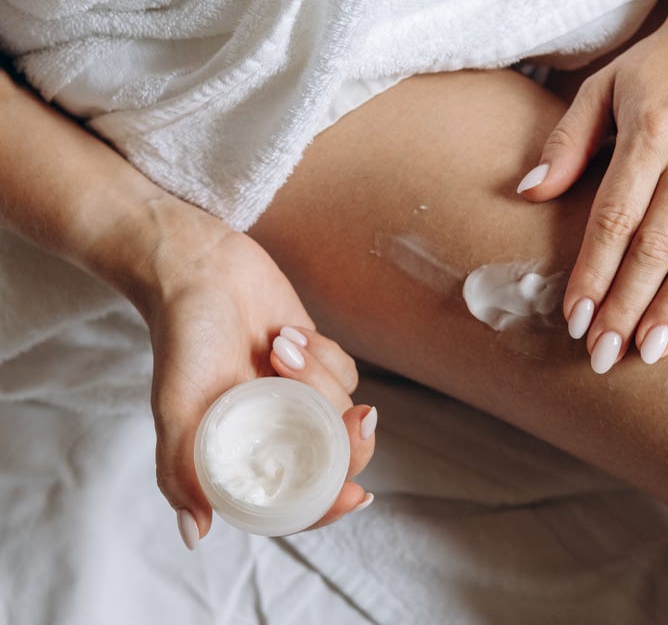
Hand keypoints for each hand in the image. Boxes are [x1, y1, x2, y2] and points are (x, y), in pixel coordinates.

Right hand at [136, 223, 375, 547]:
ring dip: (319, 378)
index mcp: (246, 453)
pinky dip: (324, 354)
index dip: (330, 505)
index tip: (355, 494)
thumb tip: (195, 535)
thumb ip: (181, 470)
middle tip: (355, 417)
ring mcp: (299, 396)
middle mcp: (276, 431)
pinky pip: (346, 372)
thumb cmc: (183, 338)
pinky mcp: (317, 362)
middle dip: (351, 441)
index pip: (298, 499)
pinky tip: (287, 333)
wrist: (199, 268)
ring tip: (277, 345)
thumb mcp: (175, 407)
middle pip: (337, 459)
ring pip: (343, 408)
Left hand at [518, 18, 667, 372]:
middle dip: (627, 306)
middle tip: (604, 357)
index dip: (593, 273)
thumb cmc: (660, 65)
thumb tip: (528, 193)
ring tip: (652, 352)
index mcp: (651, 133)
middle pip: (656, 247)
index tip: (574, 319)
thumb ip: (567, 141)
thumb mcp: (603, 86)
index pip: (615, 219)